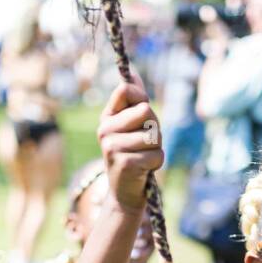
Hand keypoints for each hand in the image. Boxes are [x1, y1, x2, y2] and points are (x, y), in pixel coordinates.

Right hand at [97, 78, 163, 210]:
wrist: (124, 192)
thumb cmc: (133, 153)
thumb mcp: (131, 126)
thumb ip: (134, 100)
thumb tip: (132, 71)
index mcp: (107, 117)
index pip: (126, 90)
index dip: (142, 98)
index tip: (142, 114)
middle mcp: (104, 130)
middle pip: (146, 111)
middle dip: (155, 127)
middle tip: (145, 143)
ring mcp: (112, 147)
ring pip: (154, 135)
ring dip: (157, 148)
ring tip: (144, 156)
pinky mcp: (125, 164)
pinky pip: (156, 155)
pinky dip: (156, 163)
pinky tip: (144, 170)